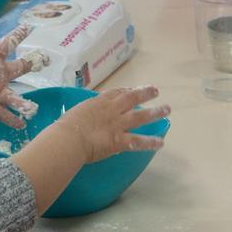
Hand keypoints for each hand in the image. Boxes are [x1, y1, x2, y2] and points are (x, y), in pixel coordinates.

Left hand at [0, 17, 47, 127]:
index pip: (8, 44)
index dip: (18, 35)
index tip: (30, 27)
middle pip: (20, 68)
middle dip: (33, 64)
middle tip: (46, 60)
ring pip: (13, 96)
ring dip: (22, 103)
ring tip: (31, 108)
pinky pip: (3, 113)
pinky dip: (11, 119)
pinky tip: (21, 125)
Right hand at [54, 86, 169, 163]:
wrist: (69, 138)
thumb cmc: (65, 127)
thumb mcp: (75, 113)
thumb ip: (84, 114)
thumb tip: (83, 119)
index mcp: (99, 102)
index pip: (116, 92)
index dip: (127, 90)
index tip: (133, 89)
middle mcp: (112, 110)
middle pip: (132, 98)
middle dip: (145, 93)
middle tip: (156, 90)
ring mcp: (118, 124)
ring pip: (141, 116)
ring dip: (155, 112)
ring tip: (167, 109)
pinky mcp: (120, 140)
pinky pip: (138, 141)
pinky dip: (151, 143)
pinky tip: (161, 143)